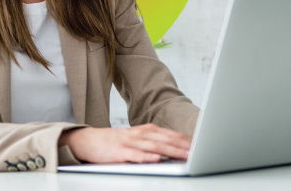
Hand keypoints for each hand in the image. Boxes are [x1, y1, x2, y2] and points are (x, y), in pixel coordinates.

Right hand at [58, 123, 191, 163]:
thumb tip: (176, 150)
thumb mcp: (137, 140)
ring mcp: (130, 142)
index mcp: (146, 131)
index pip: (171, 135)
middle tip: (199, 151)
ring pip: (154, 146)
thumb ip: (155, 144)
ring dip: (171, 151)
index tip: (202, 146)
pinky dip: (146, 157)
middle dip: (183, 146)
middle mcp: (140, 134)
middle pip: (166, 139)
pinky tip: (156, 159)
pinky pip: (135, 155)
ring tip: (185, 155)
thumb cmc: (116, 143)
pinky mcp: (119, 152)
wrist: (89, 140)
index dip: (186, 140)